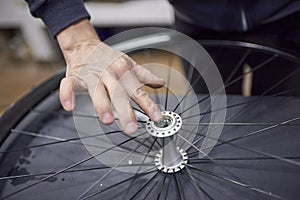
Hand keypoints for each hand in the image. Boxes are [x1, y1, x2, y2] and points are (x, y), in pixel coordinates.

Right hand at [57, 19, 163, 133]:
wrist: (85, 45)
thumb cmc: (108, 58)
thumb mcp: (129, 64)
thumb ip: (145, 76)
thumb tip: (160, 83)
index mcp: (124, 71)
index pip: (138, 91)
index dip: (148, 105)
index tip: (156, 117)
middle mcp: (109, 74)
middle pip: (118, 93)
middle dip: (125, 111)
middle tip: (131, 127)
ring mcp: (91, 75)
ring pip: (97, 91)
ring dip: (102, 105)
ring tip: (107, 120)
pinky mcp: (75, 77)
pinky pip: (69, 86)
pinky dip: (67, 95)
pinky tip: (70, 107)